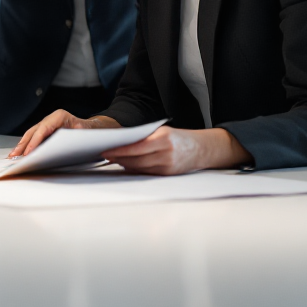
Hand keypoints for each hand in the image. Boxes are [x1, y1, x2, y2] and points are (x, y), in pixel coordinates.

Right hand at [9, 110, 118, 156]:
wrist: (94, 130)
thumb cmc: (90, 132)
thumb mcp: (85, 133)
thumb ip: (74, 136)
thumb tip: (61, 143)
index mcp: (59, 116)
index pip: (43, 129)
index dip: (34, 142)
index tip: (28, 153)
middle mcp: (51, 118)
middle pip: (33, 131)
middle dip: (23, 144)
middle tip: (15, 156)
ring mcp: (48, 124)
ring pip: (31, 134)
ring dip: (22, 146)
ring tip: (13, 156)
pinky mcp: (47, 131)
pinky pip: (34, 138)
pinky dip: (27, 146)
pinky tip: (21, 154)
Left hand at [103, 126, 251, 174]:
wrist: (200, 149)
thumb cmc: (177, 137)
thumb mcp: (161, 131)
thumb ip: (144, 137)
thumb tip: (121, 143)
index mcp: (163, 139)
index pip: (136, 147)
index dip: (119, 151)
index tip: (106, 151)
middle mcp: (165, 154)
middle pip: (136, 160)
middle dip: (119, 159)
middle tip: (106, 156)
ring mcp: (167, 166)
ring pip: (140, 168)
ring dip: (125, 165)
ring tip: (114, 160)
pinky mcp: (167, 174)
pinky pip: (146, 173)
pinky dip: (135, 170)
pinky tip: (127, 165)